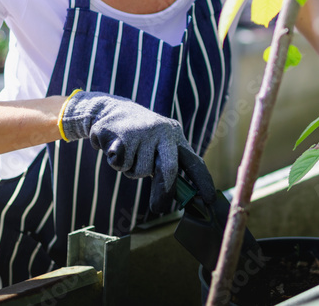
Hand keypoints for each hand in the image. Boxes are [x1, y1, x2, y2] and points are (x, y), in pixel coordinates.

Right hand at [60, 91, 215, 213]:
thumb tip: (177, 196)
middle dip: (164, 192)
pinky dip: (116, 163)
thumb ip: (166, 165)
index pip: (193, 161)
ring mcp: (142, 133)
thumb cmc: (137, 134)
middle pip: (168, 169)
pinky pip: (121, 165)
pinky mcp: (121, 137)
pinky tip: (113, 148)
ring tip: (127, 151)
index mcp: (174, 134)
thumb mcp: (157, 143)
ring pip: (139, 171)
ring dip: (130, 169)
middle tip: (158, 208)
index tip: (210, 199)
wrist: (108, 109)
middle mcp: (162, 131)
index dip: (203, 181)